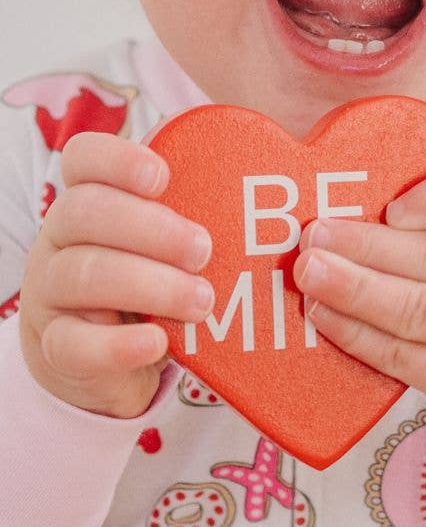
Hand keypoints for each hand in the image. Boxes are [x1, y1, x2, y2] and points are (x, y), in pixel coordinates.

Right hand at [18, 132, 215, 418]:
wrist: (109, 366)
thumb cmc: (152, 291)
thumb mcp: (169, 251)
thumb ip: (197, 224)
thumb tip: (275, 209)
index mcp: (88, 203)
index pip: (83, 160)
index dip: (117, 160)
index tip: (162, 177)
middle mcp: (58, 241)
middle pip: (84, 212)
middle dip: (149, 228)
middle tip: (204, 251)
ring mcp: (49, 295)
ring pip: (82, 275)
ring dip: (149, 285)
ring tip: (202, 301)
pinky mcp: (56, 348)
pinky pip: (75, 344)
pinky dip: (118, 344)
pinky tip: (157, 342)